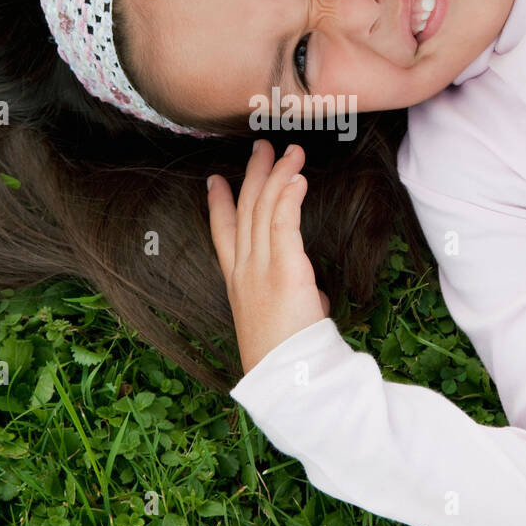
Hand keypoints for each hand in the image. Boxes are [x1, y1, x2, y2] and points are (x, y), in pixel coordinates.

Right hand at [208, 139, 331, 374]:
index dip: (218, 204)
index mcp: (237, 283)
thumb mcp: (280, 321)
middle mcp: (244, 270)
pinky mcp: (285, 269)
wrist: (285, 377)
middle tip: (260, 148)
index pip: (223, 235)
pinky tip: (297, 176)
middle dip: (253, 174)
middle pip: (245, 210)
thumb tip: (311, 295)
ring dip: (277, 174)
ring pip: (265, 208)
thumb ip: (290, 300)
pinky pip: (283, 222)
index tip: (215, 181)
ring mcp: (261, 268)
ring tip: (289, 151)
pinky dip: (289, 195)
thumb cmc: (285, 357)